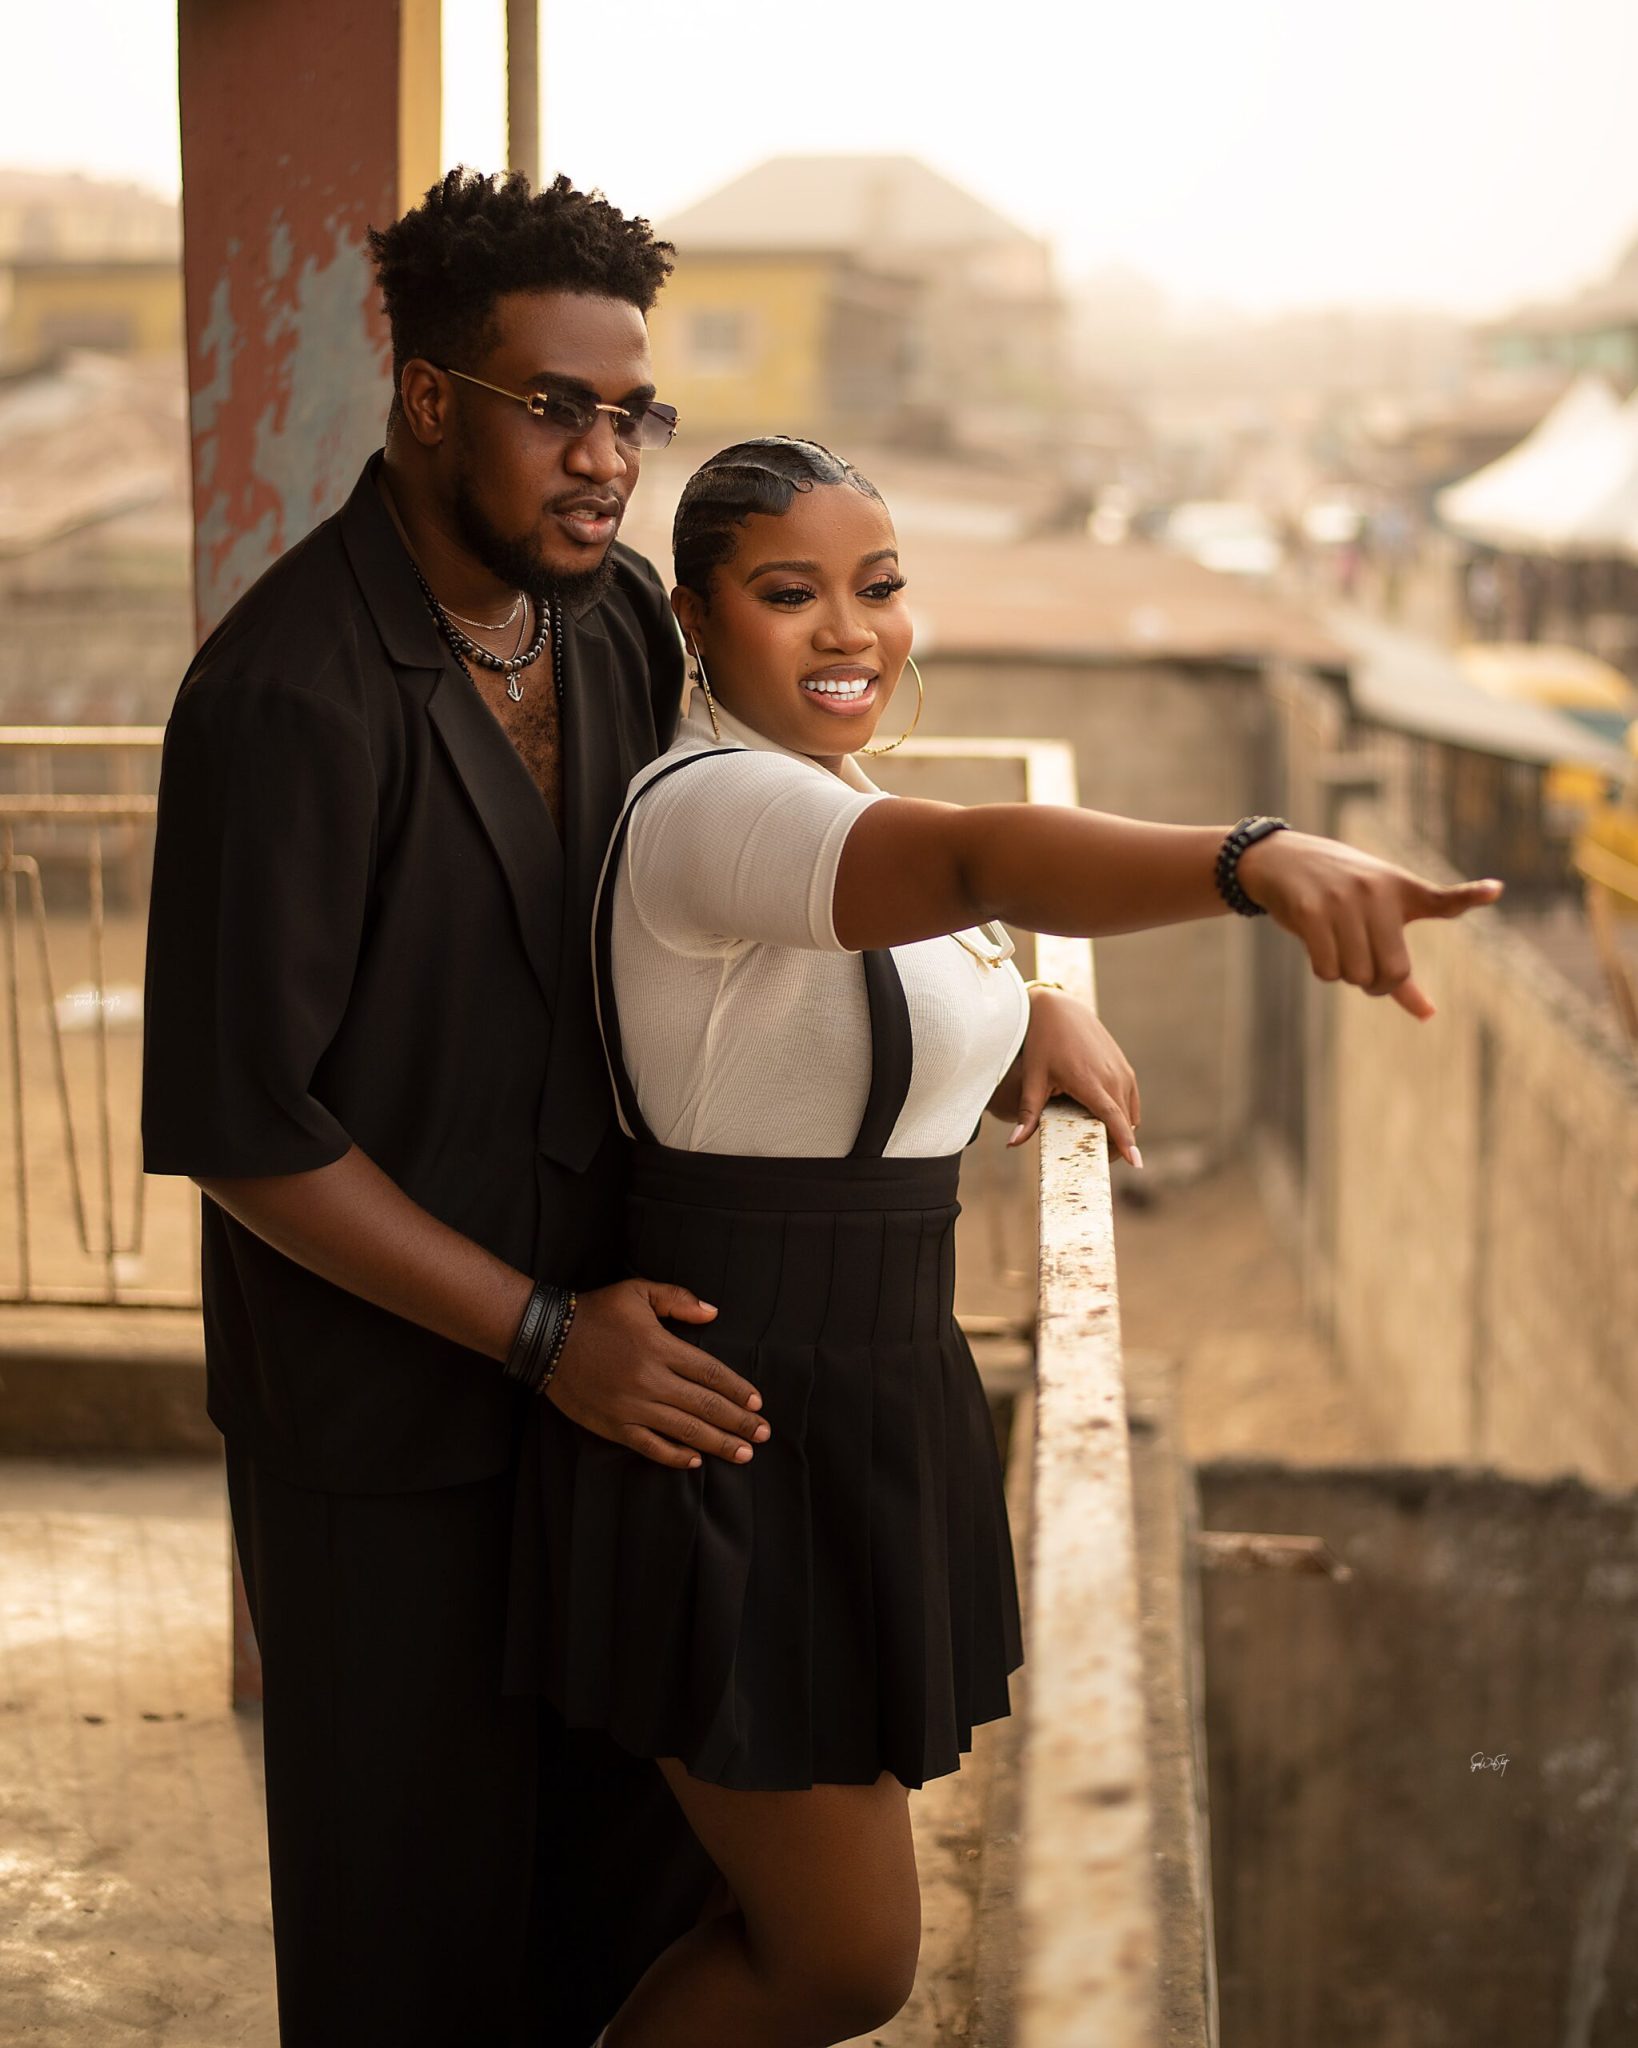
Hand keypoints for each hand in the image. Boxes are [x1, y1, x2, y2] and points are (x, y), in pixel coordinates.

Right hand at [546, 1279, 769, 1471]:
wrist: (546, 1338)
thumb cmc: (596, 1311)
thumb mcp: (637, 1292)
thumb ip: (678, 1299)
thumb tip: (713, 1313)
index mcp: (660, 1347)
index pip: (710, 1373)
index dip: (737, 1390)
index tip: (757, 1403)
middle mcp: (650, 1380)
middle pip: (705, 1406)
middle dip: (738, 1422)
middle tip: (763, 1434)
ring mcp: (631, 1407)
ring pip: (684, 1431)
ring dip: (717, 1444)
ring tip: (744, 1453)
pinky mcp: (612, 1425)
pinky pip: (650, 1446)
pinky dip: (674, 1456)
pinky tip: (695, 1462)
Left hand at [992, 985, 1142, 1162]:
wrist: (1059, 1008)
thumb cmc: (1042, 1042)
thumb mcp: (1033, 1078)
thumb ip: (1028, 1113)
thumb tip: (1012, 1143)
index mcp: (1091, 1081)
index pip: (1114, 1119)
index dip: (1126, 1142)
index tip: (1136, 1163)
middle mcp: (1113, 1076)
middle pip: (1125, 1123)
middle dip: (1116, 1145)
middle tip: (1094, 1159)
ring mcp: (1122, 1070)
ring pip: (1131, 1113)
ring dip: (1121, 1130)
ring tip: (1098, 1141)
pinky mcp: (1124, 1066)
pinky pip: (1131, 1099)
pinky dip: (1123, 1114)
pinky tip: (1104, 1119)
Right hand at [1236, 829, 1503, 1017]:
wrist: (1280, 860)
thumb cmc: (1336, 895)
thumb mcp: (1373, 919)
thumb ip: (1400, 967)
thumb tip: (1429, 1015)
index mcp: (1401, 889)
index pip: (1443, 899)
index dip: (1471, 896)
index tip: (1496, 890)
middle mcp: (1376, 892)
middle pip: (1393, 970)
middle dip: (1378, 984)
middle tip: (1366, 973)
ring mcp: (1343, 901)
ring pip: (1357, 974)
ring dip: (1346, 975)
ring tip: (1336, 947)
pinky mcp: (1311, 912)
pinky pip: (1327, 969)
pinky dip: (1324, 971)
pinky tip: (1316, 946)